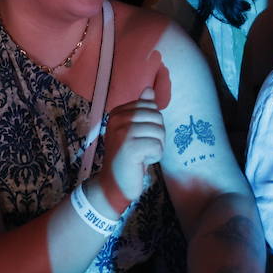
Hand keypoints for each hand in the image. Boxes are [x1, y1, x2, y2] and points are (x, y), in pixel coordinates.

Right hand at [97, 88, 164, 211]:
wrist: (113, 183)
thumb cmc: (126, 156)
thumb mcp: (133, 130)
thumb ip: (141, 109)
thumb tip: (149, 89)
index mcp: (118, 112)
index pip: (151, 106)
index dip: (152, 124)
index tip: (139, 137)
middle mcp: (118, 119)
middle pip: (157, 117)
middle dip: (157, 135)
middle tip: (143, 148)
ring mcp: (123, 132)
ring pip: (159, 131)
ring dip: (156, 147)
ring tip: (142, 155)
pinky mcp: (130, 147)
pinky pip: (157, 146)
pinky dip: (155, 157)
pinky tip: (142, 162)